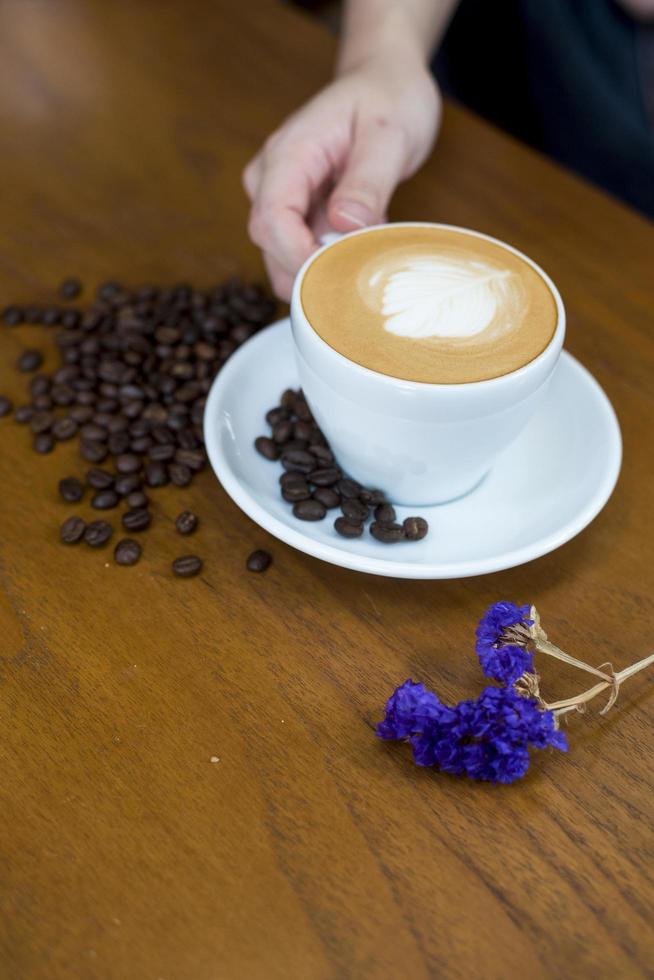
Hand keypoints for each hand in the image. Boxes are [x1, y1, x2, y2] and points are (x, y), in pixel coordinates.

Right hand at [243, 56, 440, 299]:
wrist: (384, 82)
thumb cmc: (389, 99)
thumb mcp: (390, 136)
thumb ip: (367, 182)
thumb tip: (345, 225)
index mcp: (289, 153)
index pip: (272, 220)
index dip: (299, 257)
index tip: (339, 275)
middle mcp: (272, 176)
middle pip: (271, 245)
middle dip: (312, 269)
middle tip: (363, 270)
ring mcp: (281, 195)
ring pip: (282, 255)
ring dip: (321, 269)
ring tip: (365, 250)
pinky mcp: (296, 211)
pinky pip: (301, 251)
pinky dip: (329, 262)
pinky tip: (359, 244)